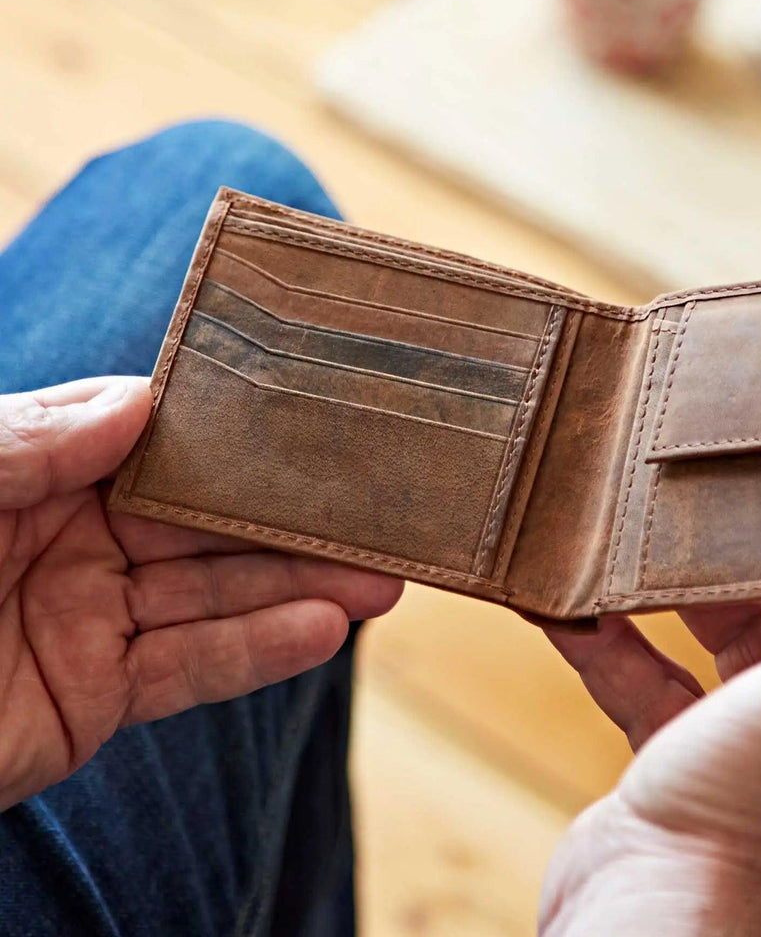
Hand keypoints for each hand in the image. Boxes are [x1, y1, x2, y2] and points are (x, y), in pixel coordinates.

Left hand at [0, 376, 402, 810]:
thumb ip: (28, 438)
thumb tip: (142, 402)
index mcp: (41, 473)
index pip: (163, 444)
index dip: (238, 435)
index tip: (318, 418)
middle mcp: (78, 541)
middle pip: (209, 524)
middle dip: (296, 519)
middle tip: (381, 509)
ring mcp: (90, 622)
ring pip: (217, 596)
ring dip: (304, 586)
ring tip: (383, 574)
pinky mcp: (95, 701)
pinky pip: (191, 670)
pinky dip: (261, 651)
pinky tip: (325, 626)